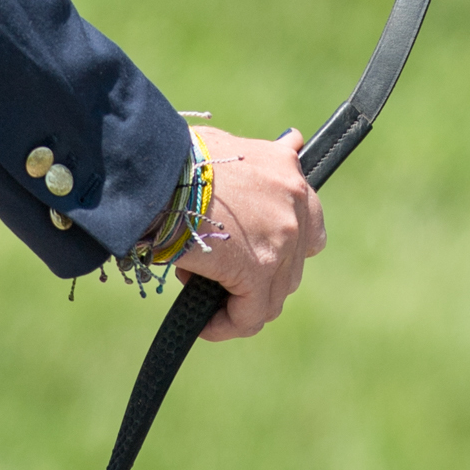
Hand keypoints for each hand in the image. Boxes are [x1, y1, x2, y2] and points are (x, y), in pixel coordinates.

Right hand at [178, 125, 324, 339]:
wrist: (159, 172)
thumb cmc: (181, 158)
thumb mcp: (232, 146)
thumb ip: (263, 156)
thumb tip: (289, 144)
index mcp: (287, 171)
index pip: (311, 223)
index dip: (286, 245)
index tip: (257, 250)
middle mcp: (294, 204)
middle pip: (291, 266)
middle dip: (258, 277)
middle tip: (219, 275)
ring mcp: (282, 239)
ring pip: (272, 295)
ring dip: (241, 302)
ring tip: (203, 294)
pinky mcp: (258, 270)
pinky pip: (250, 316)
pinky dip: (227, 325)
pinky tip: (204, 325)